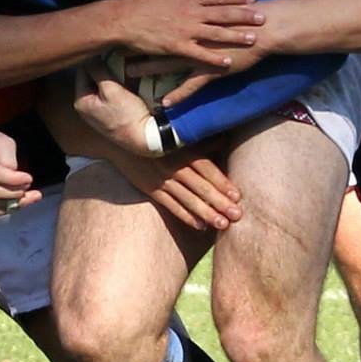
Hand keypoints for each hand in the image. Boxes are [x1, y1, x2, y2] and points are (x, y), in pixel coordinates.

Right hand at [0, 123, 40, 212]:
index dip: (14, 180)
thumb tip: (16, 182)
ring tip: (30, 197)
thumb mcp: (4, 142)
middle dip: (15, 194)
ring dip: (13, 204)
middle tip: (30, 189)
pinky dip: (5, 208)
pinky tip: (17, 202)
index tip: (29, 178)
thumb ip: (9, 161)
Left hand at [74, 63, 155, 153]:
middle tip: (120, 65)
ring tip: (126, 75)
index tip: (112, 57)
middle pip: (93, 78)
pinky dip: (119, 88)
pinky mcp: (110, 114)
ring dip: (114, 78)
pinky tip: (129, 86)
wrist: (145, 138)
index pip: (83, 71)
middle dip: (106, 70)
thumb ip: (98, 71)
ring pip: (103, 85)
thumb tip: (91, 57)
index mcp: (80, 102)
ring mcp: (98, 112)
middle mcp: (86, 108)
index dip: (97, 61)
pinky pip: (111, 95)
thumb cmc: (128, 115)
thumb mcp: (111, 89)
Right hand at [105, 147, 242, 230]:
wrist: (123, 142)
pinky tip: (201, 226)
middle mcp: (173, 166)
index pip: (206, 169)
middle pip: (200, 186)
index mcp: (183, 151)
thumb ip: (202, 140)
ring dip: (206, 213)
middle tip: (237, 215)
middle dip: (219, 202)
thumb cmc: (158, 137)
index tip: (237, 196)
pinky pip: (171, 206)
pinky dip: (186, 216)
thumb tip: (226, 138)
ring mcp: (162, 180)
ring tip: (222, 225)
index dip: (222, 182)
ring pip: (187, 199)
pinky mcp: (152, 190)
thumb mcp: (179, 135)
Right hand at [110, 0, 263, 66]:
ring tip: (254, 38)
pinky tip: (228, 62)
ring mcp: (186, 31)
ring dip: (237, 36)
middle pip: (224, 14)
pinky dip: (215, 58)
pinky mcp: (178, 47)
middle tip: (263, 18)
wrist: (123, 19)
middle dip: (245, 16)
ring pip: (217, 33)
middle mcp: (192, 12)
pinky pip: (201, 54)